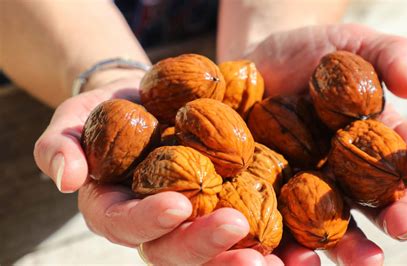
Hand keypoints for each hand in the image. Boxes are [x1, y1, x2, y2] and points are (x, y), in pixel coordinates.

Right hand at [33, 76, 282, 264]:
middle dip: (211, 251)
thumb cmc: (109, 110)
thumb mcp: (75, 119)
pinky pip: (252, 233)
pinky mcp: (228, 206)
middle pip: (179, 252)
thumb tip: (64, 178)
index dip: (151, 221)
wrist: (147, 101)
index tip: (179, 205)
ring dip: (250, 262)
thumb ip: (62, 146)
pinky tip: (305, 251)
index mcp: (119, 211)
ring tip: (288, 264)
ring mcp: (196, 220)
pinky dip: (279, 247)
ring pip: (219, 254)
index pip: (129, 226)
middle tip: (249, 250)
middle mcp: (158, 226)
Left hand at [245, 24, 406, 264]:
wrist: (258, 66)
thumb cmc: (309, 54)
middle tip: (405, 221)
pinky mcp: (275, 198)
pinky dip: (294, 246)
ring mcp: (313, 189)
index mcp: (377, 139)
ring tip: (363, 259)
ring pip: (340, 227)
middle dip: (399, 214)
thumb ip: (387, 54)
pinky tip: (296, 256)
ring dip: (353, 246)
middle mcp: (351, 172)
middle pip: (382, 201)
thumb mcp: (350, 43)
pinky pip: (287, 229)